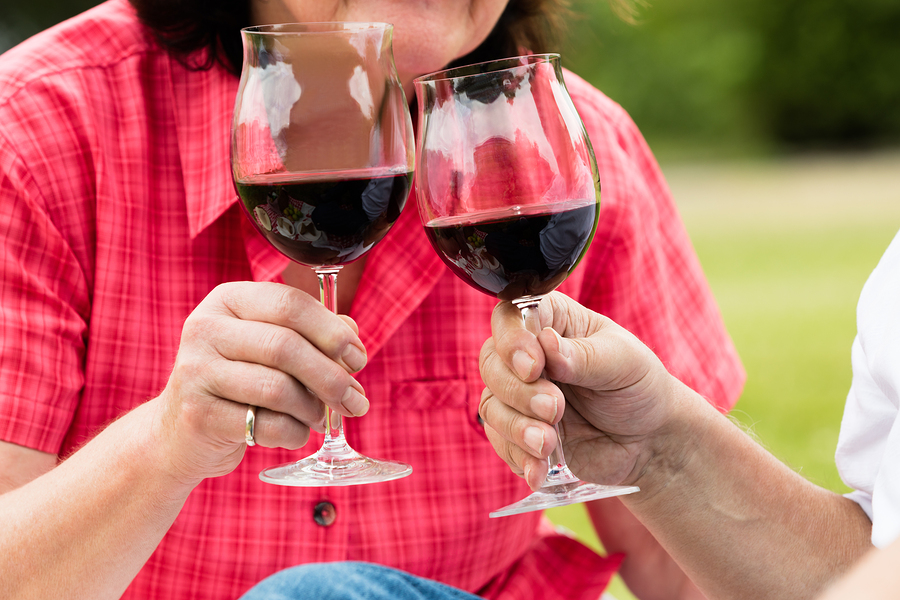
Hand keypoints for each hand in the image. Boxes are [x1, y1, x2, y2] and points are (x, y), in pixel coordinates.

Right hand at [151, 281, 368, 484]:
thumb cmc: (239, 381)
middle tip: (356, 400)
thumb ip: (313, 335)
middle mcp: (205, 328)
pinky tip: (296, 432)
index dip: (332, 332)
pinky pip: (265, 425)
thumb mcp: (271, 347)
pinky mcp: (197, 414)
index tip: (358, 358)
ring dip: (313, 408)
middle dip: (331, 377)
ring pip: (278, 388)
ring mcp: (195, 371)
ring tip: (321, 417)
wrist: (180, 432)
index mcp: (228, 300)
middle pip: (286, 346)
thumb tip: (352, 334)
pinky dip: (294, 433)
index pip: (290, 303)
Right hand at [478, 292, 678, 490]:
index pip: (510, 318)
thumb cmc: (638, 387)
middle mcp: (527, 355)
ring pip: (490, 405)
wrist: (649, 440)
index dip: (512, 341)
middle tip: (555, 409)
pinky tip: (540, 468)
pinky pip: (500, 441)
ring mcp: (520, 395)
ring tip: (548, 444)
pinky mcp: (519, 431)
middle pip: (491, 363)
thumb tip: (546, 343)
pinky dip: (518, 456)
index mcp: (551, 321)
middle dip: (518, 391)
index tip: (534, 367)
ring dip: (516, 428)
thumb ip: (583, 355)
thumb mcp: (623, 362)